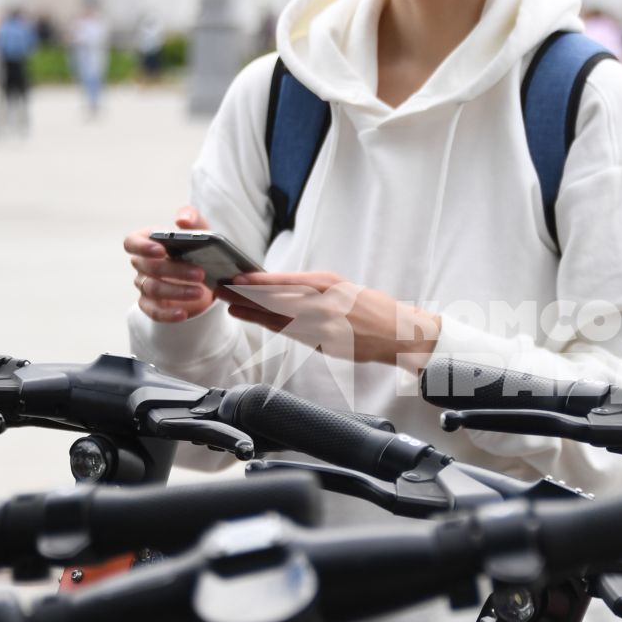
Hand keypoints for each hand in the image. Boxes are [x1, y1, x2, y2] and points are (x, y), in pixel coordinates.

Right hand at [124, 206, 215, 322]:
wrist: (206, 276)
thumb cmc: (196, 248)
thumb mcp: (200, 231)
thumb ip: (193, 219)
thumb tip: (182, 220)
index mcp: (147, 242)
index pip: (132, 243)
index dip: (143, 247)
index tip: (161, 250)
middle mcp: (141, 264)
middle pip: (149, 267)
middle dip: (174, 270)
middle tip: (200, 273)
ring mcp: (144, 285)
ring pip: (153, 289)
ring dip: (177, 291)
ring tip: (200, 291)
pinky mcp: (152, 306)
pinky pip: (154, 312)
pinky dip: (168, 314)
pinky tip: (184, 314)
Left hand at [224, 270, 440, 368]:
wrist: (399, 334)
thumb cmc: (372, 308)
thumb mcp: (344, 288)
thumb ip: (314, 289)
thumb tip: (279, 287)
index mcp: (330, 284)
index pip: (285, 281)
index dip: (257, 281)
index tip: (237, 277)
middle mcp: (324, 303)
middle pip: (277, 299)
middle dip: (247, 295)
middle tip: (223, 290)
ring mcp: (324, 326)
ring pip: (280, 317)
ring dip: (253, 312)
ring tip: (231, 306)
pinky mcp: (326, 344)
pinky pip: (293, 333)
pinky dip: (272, 326)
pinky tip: (257, 320)